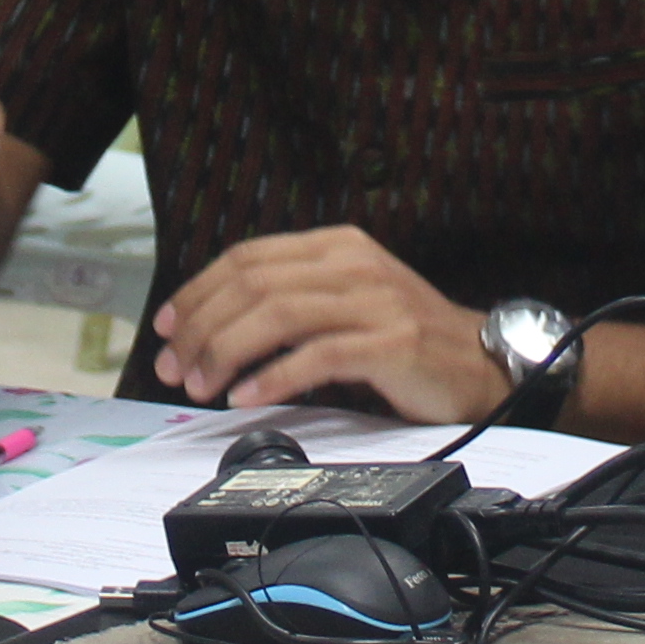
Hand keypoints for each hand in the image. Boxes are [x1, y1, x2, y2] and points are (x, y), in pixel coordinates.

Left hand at [147, 225, 501, 422]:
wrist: (479, 364)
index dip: (196, 292)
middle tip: (174, 367)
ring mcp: (374, 301)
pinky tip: (246, 397)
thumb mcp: (345, 302)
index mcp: (336, 246)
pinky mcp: (391, 343)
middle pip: (253, 284)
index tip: (164, 328)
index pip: (246, 257)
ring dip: (226, 352)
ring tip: (202, 385)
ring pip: (277, 314)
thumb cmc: (405, 339)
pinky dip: (272, 378)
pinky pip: (316, 356)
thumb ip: (291, 300)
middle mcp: (353, 264)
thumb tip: (212, 327)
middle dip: (201, 327)